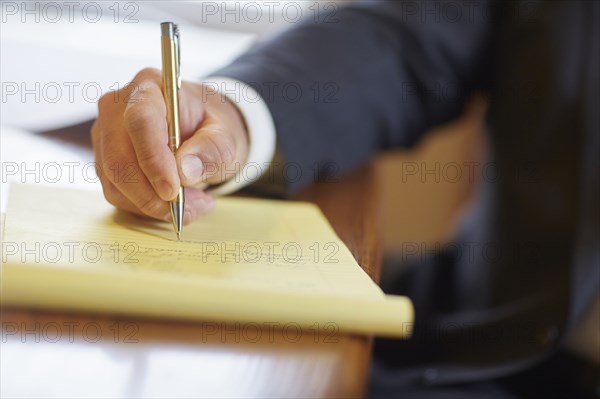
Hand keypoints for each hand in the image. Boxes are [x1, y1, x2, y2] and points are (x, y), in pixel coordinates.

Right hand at [91, 68, 248, 223]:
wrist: (201, 130)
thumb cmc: (212, 127)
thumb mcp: (226, 134)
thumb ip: (212, 148)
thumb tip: (185, 171)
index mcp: (150, 86)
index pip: (140, 121)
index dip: (154, 159)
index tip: (173, 191)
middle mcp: (118, 107)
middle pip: (119, 158)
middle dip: (153, 194)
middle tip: (191, 209)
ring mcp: (105, 134)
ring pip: (116, 182)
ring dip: (154, 205)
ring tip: (193, 205)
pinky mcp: (104, 160)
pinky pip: (117, 194)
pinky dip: (147, 208)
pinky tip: (176, 204)